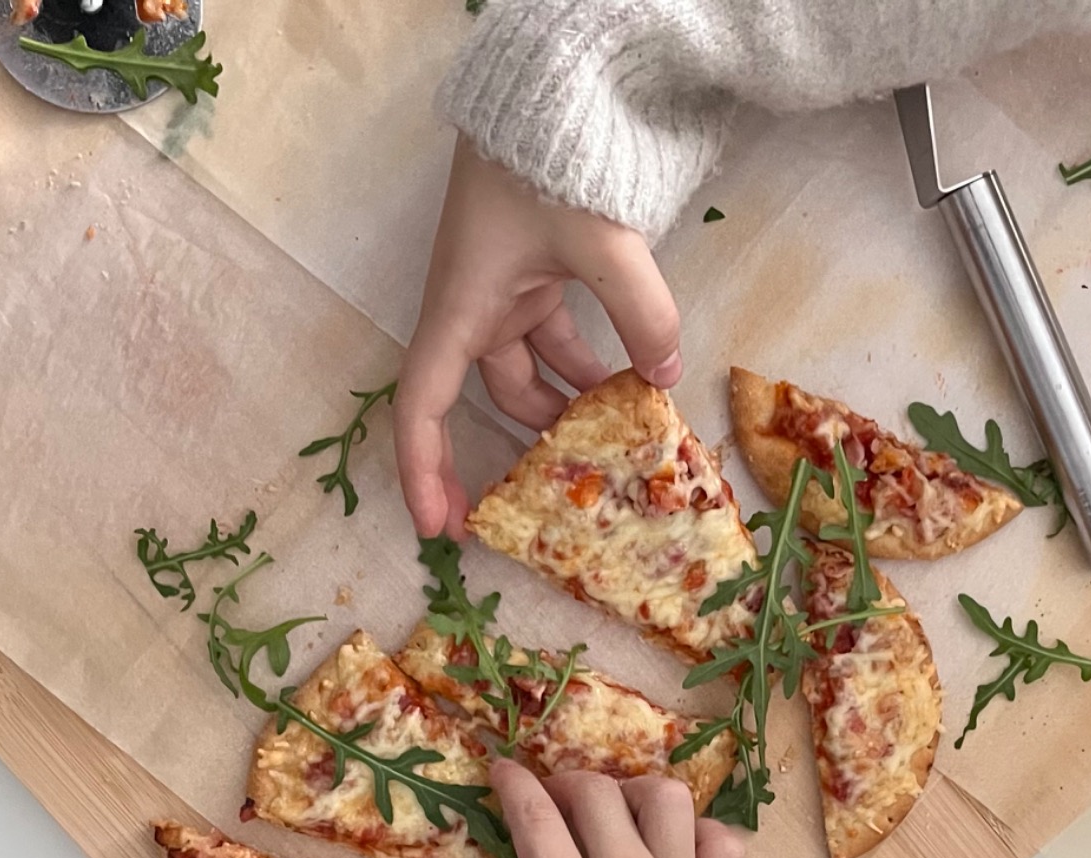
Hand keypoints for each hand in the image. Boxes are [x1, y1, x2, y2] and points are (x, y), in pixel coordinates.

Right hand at [395, 138, 684, 538]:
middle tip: (563, 499)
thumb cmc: (545, 168)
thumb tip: (667, 375)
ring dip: (569, 405)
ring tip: (622, 440)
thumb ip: (641, 314)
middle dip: (523, 446)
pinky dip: (587, 367)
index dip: (423, 469)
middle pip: (490, 397)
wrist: (545, 99)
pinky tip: (636, 381)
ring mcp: (503, 294)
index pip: (423, 407)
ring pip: (530, 371)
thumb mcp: (600, 244)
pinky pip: (554, 341)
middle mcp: (471, 308)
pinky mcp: (533, 277)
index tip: (437, 525)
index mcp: (460, 308)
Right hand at [473, 761, 744, 857]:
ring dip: (635, 794)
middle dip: (567, 783)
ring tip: (618, 813)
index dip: (513, 783)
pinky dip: (701, 835)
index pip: (534, 816)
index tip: (501, 770)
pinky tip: (679, 849)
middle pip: (594, 792)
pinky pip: (722, 843)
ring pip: (664, 798)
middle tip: (554, 800)